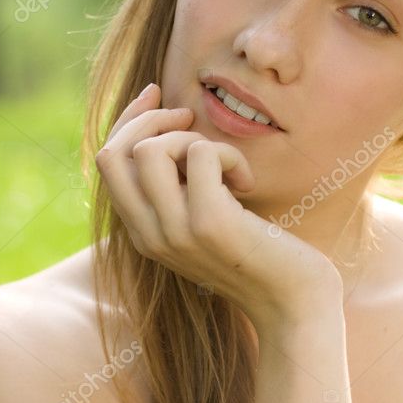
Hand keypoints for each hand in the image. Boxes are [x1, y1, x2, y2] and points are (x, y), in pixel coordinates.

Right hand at [94, 84, 342, 332]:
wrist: (294, 305)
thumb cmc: (259, 256)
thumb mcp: (206, 220)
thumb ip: (180, 189)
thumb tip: (170, 126)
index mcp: (142, 234)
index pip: (108, 162)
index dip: (129, 120)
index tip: (160, 98)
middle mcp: (149, 236)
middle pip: (112, 153)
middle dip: (151, 120)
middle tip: (192, 122)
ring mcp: (176, 232)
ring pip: (151, 150)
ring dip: (193, 139)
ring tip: (225, 164)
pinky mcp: (209, 224)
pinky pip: (200, 153)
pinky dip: (228, 154)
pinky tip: (247, 182)